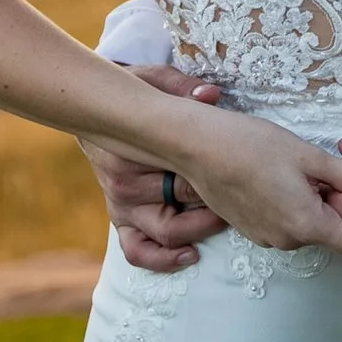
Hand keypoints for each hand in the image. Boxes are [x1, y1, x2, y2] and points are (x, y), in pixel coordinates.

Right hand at [79, 65, 225, 271]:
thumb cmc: (134, 94)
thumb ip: (182, 88)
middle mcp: (123, 184)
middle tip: (243, 194)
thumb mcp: (153, 81)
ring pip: (164, 232)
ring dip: (198, 230)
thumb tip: (212, 95)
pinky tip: (190, 255)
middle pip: (180, 201)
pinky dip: (162, 259)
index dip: (217, 170)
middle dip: (215, 199)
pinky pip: (136, 251)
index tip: (242, 169)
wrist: (98, 111)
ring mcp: (120, 206)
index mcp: (130, 150)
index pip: (183, 166)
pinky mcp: (120, 221)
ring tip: (226, 221)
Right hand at [173, 105, 341, 262]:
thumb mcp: (309, 154)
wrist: (199, 149)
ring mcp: (267, 239)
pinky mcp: (252, 231)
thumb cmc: (252, 146)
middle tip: (336, 174)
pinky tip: (278, 178)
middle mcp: (288, 241)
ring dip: (315, 206)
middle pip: (333, 235)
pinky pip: (285, 224)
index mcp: (308, 225)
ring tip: (300, 172)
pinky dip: (292, 207)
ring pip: (308, 228)